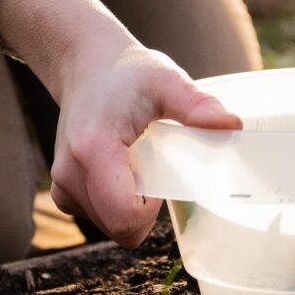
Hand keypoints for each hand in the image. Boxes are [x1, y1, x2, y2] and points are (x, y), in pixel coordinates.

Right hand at [49, 46, 239, 245]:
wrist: (87, 66)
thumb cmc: (128, 73)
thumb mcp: (167, 82)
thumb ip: (197, 105)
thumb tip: (232, 125)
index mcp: (94, 150)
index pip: (124, 217)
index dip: (151, 211)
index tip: (161, 178)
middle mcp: (70, 173)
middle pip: (119, 228)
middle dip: (145, 211)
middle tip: (154, 168)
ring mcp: (62, 184)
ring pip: (109, 226)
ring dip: (131, 208)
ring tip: (137, 164)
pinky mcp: (63, 189)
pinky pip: (98, 218)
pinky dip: (116, 205)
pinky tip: (123, 172)